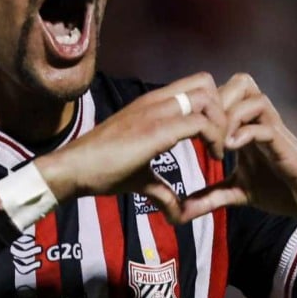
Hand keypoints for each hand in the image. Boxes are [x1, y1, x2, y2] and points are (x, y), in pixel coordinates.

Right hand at [34, 72, 227, 223]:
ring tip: (220, 151)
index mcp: (152, 104)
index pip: (195, 85)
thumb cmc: (102, 171)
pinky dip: (215, 139)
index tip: (216, 138)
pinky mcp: (156, 130)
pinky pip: (199, 123)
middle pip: (206, 82)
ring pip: (207, 98)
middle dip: (222, 109)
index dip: (213, 107)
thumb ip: (163, 191)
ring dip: (222, 123)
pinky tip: (215, 158)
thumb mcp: (142, 178)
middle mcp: (156, 100)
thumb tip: (177, 215)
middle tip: (223, 140)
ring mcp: (155, 112)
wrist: (73, 169)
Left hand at [179, 73, 296, 233]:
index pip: (226, 93)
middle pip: (239, 83)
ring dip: (229, 115)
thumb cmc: (282, 189)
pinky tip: (231, 151)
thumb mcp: (238, 193)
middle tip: (203, 131)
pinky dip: (245, 134)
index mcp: (247, 125)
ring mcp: (275, 130)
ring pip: (252, 97)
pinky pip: (265, 127)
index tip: (190, 131)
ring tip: (217, 143)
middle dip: (217, 102)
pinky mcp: (287, 147)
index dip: (206, 105)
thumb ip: (211, 197)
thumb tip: (180, 212)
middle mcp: (261, 121)